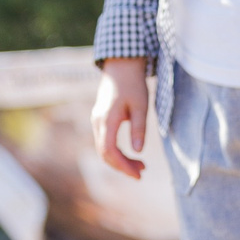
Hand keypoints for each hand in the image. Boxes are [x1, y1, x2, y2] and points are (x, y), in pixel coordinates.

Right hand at [92, 58, 151, 180]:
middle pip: (104, 154)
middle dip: (123, 166)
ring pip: (103, 149)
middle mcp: (97, 122)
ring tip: (140, 164)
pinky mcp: (100, 119)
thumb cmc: (133, 83)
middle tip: (142, 171)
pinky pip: (104, 141)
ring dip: (120, 160)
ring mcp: (97, 120)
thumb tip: (138, 151)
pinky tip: (130, 153)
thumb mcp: (141, 105)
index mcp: (107, 119)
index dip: (123, 166)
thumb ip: (139, 128)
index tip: (138, 174)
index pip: (109, 151)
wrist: (121, 65)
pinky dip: (116, 151)